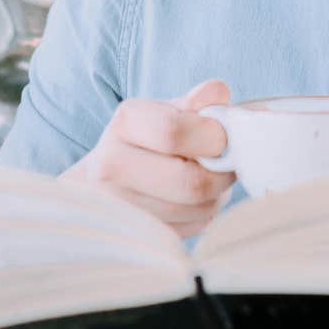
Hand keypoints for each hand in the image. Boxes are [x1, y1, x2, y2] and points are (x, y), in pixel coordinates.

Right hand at [61, 79, 235, 237]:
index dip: (213, 137)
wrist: (103, 181)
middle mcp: (110, 165)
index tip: (222, 138)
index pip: (174, 132)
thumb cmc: (148, 141)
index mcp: (125, 122)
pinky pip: (189, 230)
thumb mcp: (170, 112)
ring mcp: (118, 206)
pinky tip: (190, 202)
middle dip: (221, 175)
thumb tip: (218, 94)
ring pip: (195, 210)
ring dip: (214, 197)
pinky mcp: (132, 234)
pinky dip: (201, 216)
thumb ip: (198, 102)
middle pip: (190, 182)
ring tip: (205, 181)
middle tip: (225, 166)